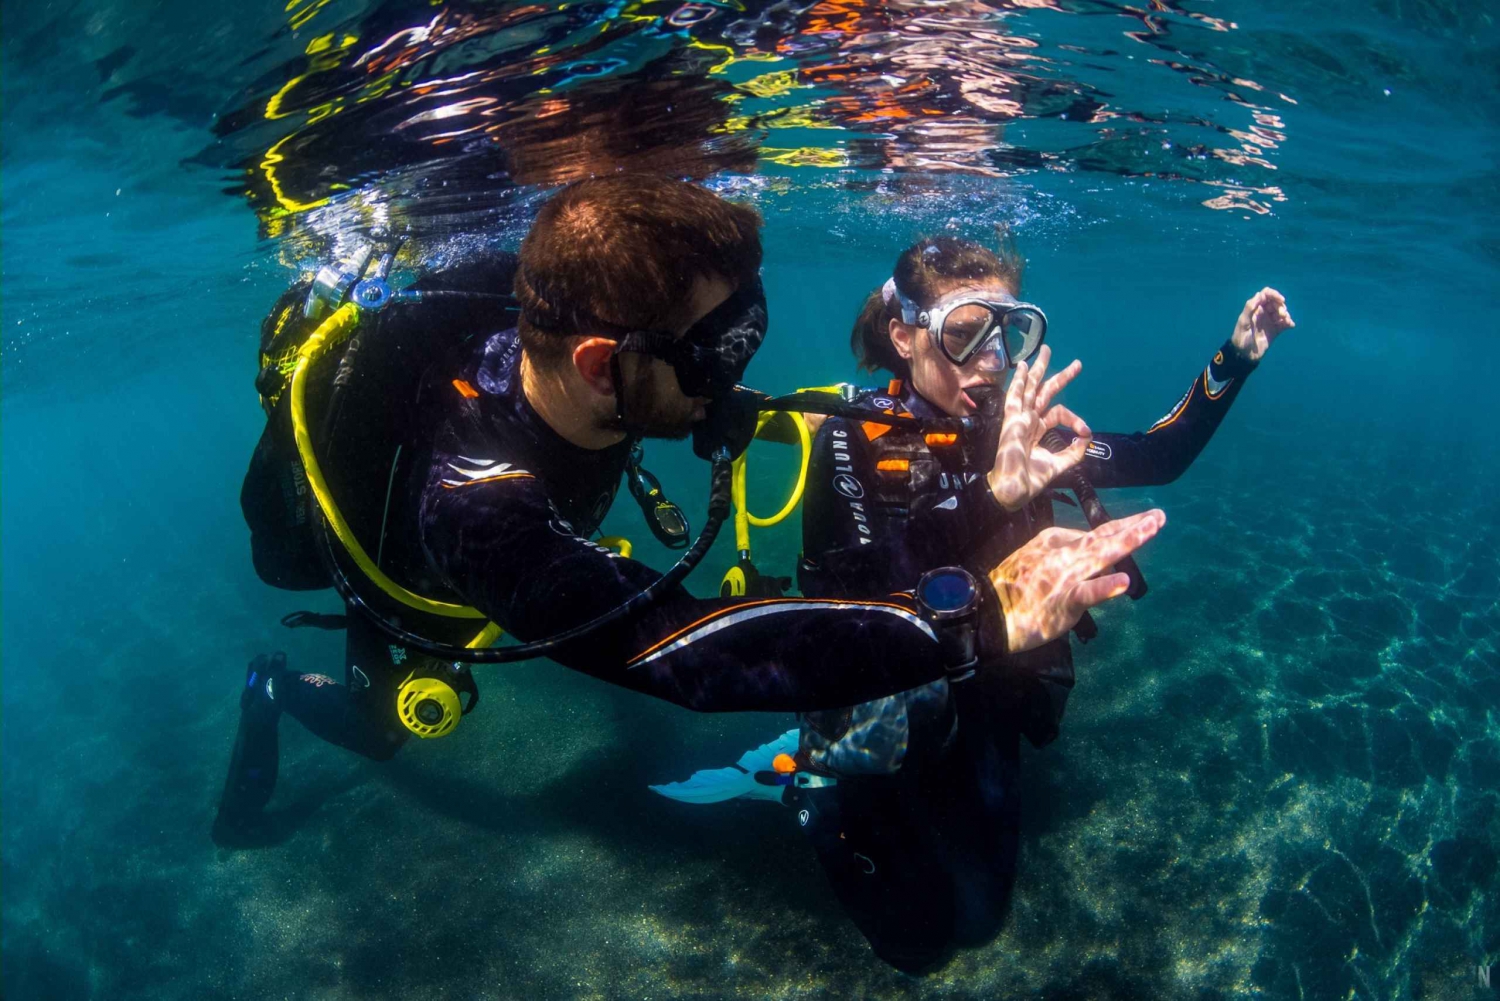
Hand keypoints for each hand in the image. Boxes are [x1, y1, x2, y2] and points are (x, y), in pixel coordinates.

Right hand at [987, 344, 1091, 510]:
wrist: (1013, 489)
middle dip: (1061, 377)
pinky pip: (1015, 397)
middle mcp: (1028, 421)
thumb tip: (1087, 439)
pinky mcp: (1012, 421)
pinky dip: (1020, 381)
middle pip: (1045, 392)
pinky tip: (1024, 366)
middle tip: (1077, 364)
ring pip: (1030, 388)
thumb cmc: (1031, 479)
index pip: (1058, 414)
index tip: (1086, 432)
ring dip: (1039, 369)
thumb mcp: (1059, 464)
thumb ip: (1073, 452)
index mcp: (1037, 430)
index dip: (1075, 420)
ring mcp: (1019, 419)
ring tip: (1047, 350)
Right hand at [989, 509, 1165, 652]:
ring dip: (1128, 540)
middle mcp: (1063, 554)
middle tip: (1159, 516)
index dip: (1119, 530)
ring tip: (1151, 528)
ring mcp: (1064, 576)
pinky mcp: (1063, 601)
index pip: (1092, 535)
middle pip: (1104, 536)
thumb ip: (1056, 551)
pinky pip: (1086, 594)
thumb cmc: (1007, 590)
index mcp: (1053, 541)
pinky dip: (1105, 588)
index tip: (1140, 526)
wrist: (985, 614)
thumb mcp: (1030, 558)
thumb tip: (1080, 545)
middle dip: (1134, 526)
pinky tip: (1124, 581)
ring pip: (1101, 555)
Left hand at [1231, 287, 1294, 362]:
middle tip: (1282, 315)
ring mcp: (1270, 322)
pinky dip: (1289, 322)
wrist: (1244, 356)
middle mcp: (1263, 313)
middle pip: (1276, 303)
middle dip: (1281, 307)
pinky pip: (1284, 323)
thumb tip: (1260, 294)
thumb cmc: (1241, 338)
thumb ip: (1250, 308)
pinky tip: (1290, 326)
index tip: (1282, 300)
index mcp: (1255, 309)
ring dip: (1286, 314)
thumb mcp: (1243, 322)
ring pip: (1281, 312)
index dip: (1275, 295)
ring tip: (1286, 321)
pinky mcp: (1275, 330)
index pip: (1266, 295)